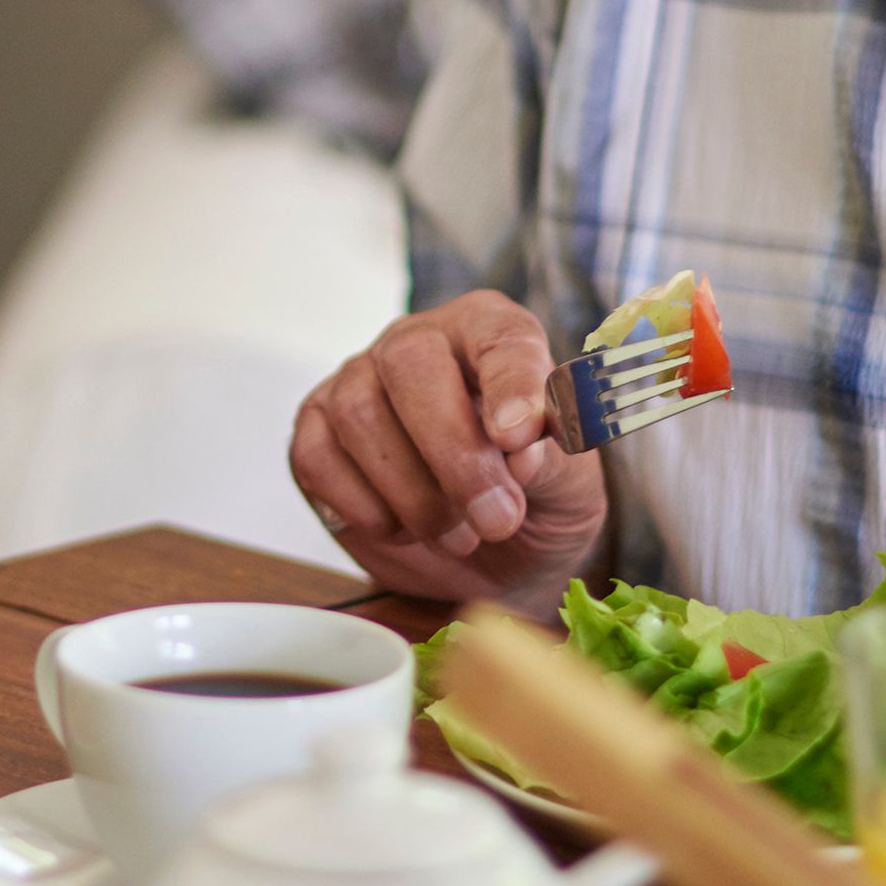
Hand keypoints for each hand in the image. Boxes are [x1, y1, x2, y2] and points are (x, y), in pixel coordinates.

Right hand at [291, 291, 606, 601]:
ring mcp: (356, 383)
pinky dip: (364, 508)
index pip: (499, 335)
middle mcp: (415, 342)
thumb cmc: (536, 496)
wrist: (495, 554)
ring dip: (413, 493)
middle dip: (453, 453)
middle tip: (497, 520)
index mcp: (490, 331)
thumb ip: (550, 453)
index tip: (519, 438)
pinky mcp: (315, 434)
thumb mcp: (569, 479)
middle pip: (409, 364)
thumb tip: (517, 446)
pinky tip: (405, 530)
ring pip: (357, 415)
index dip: (510, 383)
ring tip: (459, 534)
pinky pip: (316, 458)